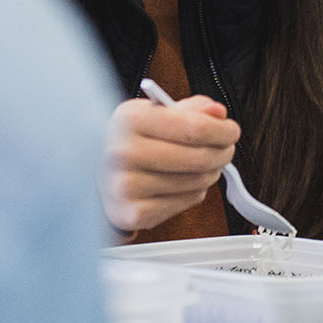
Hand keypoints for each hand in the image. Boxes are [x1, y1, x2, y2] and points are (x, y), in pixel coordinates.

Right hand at [103, 95, 238, 234]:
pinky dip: (195, 192)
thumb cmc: (125, 140)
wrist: (91, 172)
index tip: (231, 131)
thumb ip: (188, 109)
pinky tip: (184, 182)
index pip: (195, 127)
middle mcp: (124, 154)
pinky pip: (187, 201)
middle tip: (224, 149)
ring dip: (210, 172)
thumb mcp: (150, 112)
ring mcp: (127, 186)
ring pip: (197, 181)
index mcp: (129, 121)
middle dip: (222, 152)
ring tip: (203, 165)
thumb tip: (217, 113)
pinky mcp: (134, 213)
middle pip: (200, 157)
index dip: (223, 130)